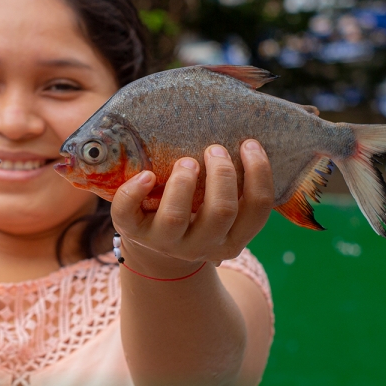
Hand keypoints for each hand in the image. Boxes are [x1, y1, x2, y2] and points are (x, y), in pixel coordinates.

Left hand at [110, 140, 273, 276]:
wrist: (154, 240)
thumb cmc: (194, 212)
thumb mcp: (217, 208)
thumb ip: (232, 185)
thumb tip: (246, 139)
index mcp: (231, 239)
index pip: (258, 210)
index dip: (259, 173)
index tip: (248, 144)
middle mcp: (201, 246)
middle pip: (221, 212)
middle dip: (221, 173)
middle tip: (214, 149)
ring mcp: (164, 242)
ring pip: (175, 217)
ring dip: (182, 182)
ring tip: (185, 161)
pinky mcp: (132, 231)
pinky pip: (126, 214)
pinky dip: (134, 191)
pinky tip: (146, 175)